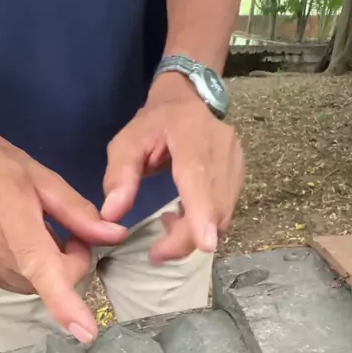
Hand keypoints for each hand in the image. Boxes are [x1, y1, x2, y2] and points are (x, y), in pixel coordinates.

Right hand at [0, 118, 127, 343]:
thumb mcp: (44, 178)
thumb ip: (80, 213)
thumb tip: (116, 237)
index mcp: (10, 216)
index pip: (40, 267)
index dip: (65, 302)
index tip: (86, 332)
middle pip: (50, 279)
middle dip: (71, 263)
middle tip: (69, 233)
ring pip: (36, 285)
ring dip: (50, 267)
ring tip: (39, 232)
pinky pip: (19, 283)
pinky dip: (30, 269)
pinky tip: (21, 243)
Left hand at [102, 73, 243, 261]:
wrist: (191, 99)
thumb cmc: (155, 123)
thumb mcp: (127, 142)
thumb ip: (119, 176)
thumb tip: (111, 215)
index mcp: (191, 135)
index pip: (200, 179)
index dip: (203, 214)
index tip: (204, 245)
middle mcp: (221, 149)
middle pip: (213, 208)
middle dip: (186, 239)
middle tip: (157, 253)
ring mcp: (235, 163)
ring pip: (222, 214)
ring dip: (194, 233)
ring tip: (167, 225)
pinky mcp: (239, 176)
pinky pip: (225, 211)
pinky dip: (204, 224)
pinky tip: (182, 215)